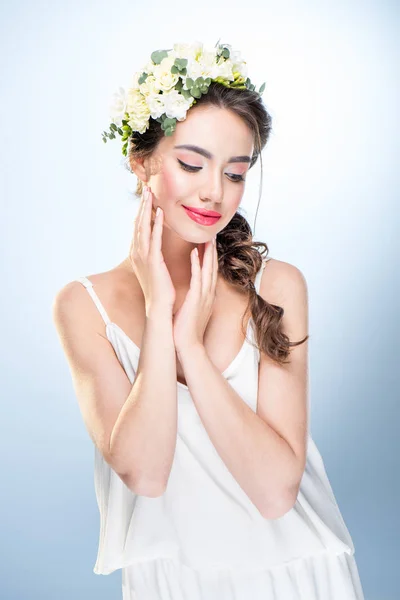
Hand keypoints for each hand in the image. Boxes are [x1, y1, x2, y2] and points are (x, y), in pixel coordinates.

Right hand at [129, 186, 175, 314]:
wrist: (159, 307)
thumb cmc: (160, 289)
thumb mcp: (154, 268)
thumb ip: (154, 254)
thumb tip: (157, 244)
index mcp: (138, 254)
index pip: (139, 228)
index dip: (142, 212)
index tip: (146, 197)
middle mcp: (137, 253)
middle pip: (138, 224)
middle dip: (142, 206)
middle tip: (145, 189)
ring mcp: (143, 257)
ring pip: (143, 228)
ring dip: (146, 210)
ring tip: (149, 194)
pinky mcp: (152, 261)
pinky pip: (153, 239)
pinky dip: (155, 224)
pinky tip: (158, 212)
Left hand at [172, 237, 217, 354]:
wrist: (187, 345)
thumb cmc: (187, 328)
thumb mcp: (193, 309)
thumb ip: (194, 298)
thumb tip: (192, 291)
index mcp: (206, 294)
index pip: (210, 271)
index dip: (211, 256)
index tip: (209, 241)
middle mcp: (208, 293)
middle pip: (212, 266)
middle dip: (213, 249)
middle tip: (212, 232)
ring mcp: (204, 296)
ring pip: (208, 269)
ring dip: (208, 252)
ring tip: (207, 236)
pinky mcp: (196, 300)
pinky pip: (197, 279)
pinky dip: (197, 265)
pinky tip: (195, 253)